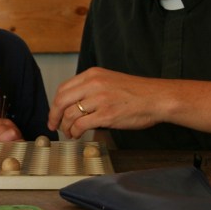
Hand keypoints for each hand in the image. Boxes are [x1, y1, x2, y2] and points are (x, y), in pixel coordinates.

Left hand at [48, 67, 162, 138]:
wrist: (157, 98)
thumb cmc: (136, 93)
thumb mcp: (109, 81)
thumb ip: (91, 89)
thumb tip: (75, 106)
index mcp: (93, 74)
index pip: (64, 88)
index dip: (55, 104)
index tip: (54, 113)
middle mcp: (94, 84)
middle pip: (61, 100)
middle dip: (54, 116)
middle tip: (53, 126)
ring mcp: (100, 99)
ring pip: (70, 114)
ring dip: (66, 127)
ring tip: (69, 133)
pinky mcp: (106, 115)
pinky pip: (81, 125)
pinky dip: (75, 132)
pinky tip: (77, 135)